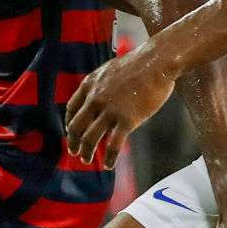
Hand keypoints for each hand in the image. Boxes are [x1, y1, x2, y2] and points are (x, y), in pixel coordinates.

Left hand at [64, 44, 175, 167]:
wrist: (157, 62)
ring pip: (90, 138)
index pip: (72, 108)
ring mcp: (109, 111)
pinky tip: (108, 165)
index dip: (69, 122)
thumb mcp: (111, 70)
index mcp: (90, 84)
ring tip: (86, 160)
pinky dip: (108, 158)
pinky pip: (113, 145)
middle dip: (73, 142)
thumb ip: (102, 84)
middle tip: (74, 151)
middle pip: (76, 126)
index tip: (71, 131)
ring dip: (86, 152)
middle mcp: (95, 99)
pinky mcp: (126, 121)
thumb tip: (101, 94)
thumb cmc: (140, 64)